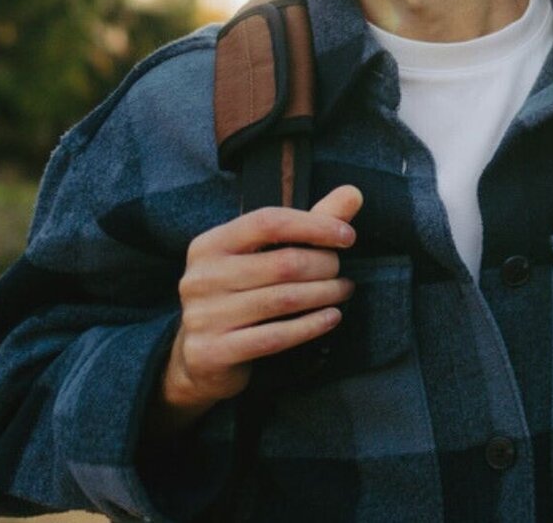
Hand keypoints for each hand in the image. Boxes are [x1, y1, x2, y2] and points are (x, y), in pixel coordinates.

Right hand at [147, 185, 362, 435]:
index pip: (267, 222)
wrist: (199, 359)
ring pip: (283, 300)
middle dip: (323, 266)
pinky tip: (332, 317)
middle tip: (341, 272)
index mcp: (209, 245)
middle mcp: (200, 277)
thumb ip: (308, 223)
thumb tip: (353, 193)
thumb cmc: (240, 295)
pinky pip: (275, 336)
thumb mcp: (264, 255)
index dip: (313, 226)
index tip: (347, 237)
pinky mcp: (213, 352)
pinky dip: (311, 325)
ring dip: (324, 294)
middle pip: (282, 263)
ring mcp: (203, 316)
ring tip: (343, 291)